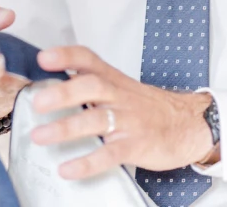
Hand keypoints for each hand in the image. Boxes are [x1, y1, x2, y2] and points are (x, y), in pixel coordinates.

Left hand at [29, 45, 215, 179]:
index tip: (44, 58)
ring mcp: (129, 121)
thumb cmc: (148, 108)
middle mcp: (120, 97)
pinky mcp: (137, 145)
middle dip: (64, 93)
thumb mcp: (121, 88)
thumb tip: (49, 87)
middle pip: (92, 86)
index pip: (89, 60)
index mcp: (114, 80)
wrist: (189, 124)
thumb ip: (90, 85)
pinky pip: (111, 154)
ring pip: (97, 120)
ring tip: (40, 136)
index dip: (67, 56)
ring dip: (66, 128)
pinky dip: (88, 163)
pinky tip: (68, 169)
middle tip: (37, 102)